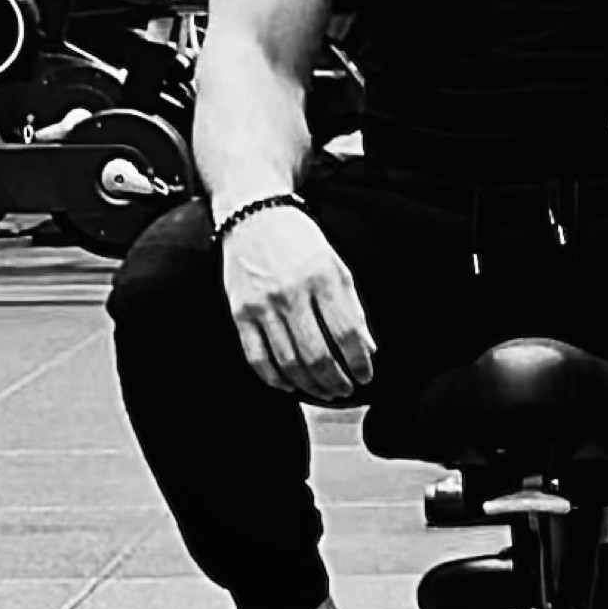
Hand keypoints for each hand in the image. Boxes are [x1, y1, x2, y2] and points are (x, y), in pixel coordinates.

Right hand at [220, 207, 375, 404]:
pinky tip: (290, 385)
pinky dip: (275, 379)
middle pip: (317, 355)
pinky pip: (257, 358)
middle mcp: (292, 292)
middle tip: (346, 389)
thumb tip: (367, 349)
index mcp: (322, 277)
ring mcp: (263, 304)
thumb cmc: (301, 242)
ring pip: (289, 363)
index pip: (346, 333)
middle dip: (336, 381)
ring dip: (310, 385)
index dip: (358, 362)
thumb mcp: (336, 266)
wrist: (254, 217)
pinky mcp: (240, 313)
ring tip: (324, 391)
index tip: (366, 376)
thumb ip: (352, 307)